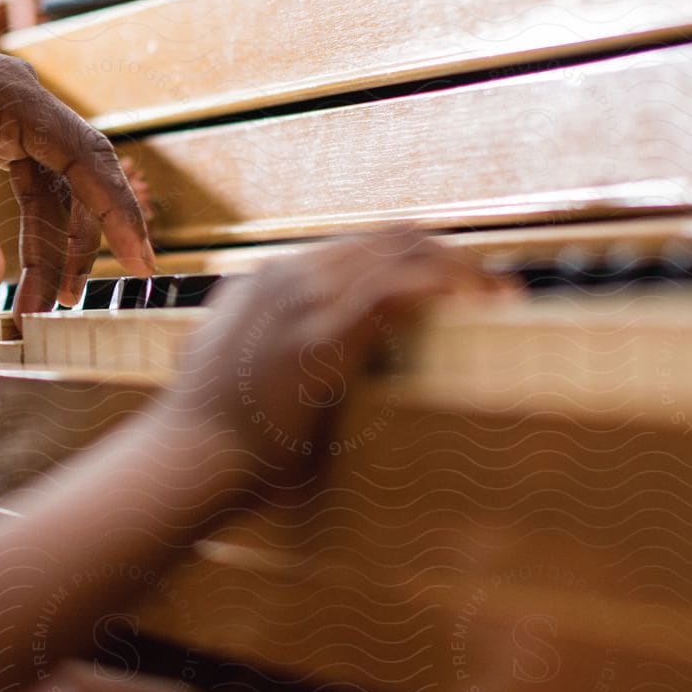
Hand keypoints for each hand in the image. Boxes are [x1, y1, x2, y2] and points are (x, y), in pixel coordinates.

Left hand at [0, 32, 155, 312]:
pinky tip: (16, 272)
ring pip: (50, 183)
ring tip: (38, 305)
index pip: (86, 155)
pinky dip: (25, 226)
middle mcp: (9, 94)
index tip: (141, 265)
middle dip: (80, 241)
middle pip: (76, 173)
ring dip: (51, 242)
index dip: (119, 213)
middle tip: (71, 305)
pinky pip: (22, 179)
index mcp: (1, 91)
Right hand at [170, 232, 512, 470]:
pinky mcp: (320, 339)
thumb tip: (287, 331)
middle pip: (392, 237)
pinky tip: (476, 305)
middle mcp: (290, 276)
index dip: (421, 254)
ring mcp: (303, 302)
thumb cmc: (213, 423)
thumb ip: (261, 329)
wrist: (189, 454)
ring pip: (401, 252)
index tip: (463, 281)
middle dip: (454, 256)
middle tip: (500, 288)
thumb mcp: (228, 354)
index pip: (363, 243)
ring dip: (461, 270)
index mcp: (271, 276)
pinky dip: (442, 287)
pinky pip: (395, 291)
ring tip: (502, 297)